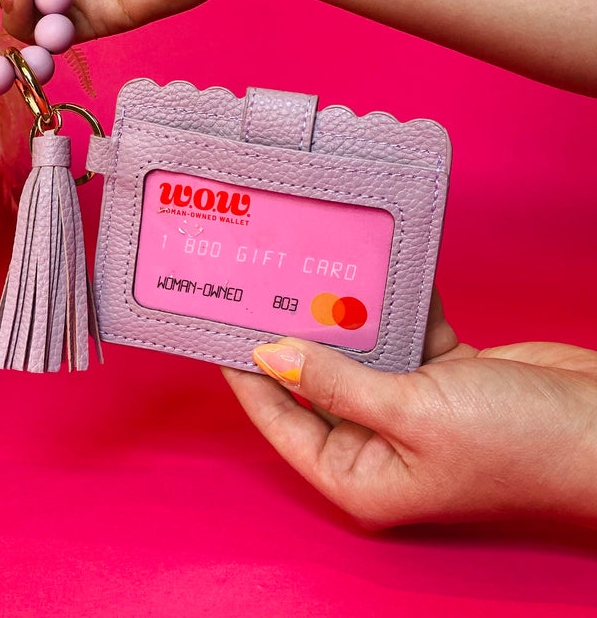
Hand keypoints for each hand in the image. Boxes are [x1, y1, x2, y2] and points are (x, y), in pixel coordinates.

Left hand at [223, 293, 596, 527]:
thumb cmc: (518, 445)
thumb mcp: (414, 413)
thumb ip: (337, 383)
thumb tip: (270, 353)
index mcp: (361, 476)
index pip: (280, 421)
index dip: (246, 375)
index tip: (220, 326)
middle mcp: (378, 443)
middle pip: (315, 382)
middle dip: (293, 334)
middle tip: (261, 282)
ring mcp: (411, 408)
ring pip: (357, 352)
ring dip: (342, 311)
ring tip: (305, 262)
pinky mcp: (442, 375)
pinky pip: (400, 333)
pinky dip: (391, 303)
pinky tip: (371, 265)